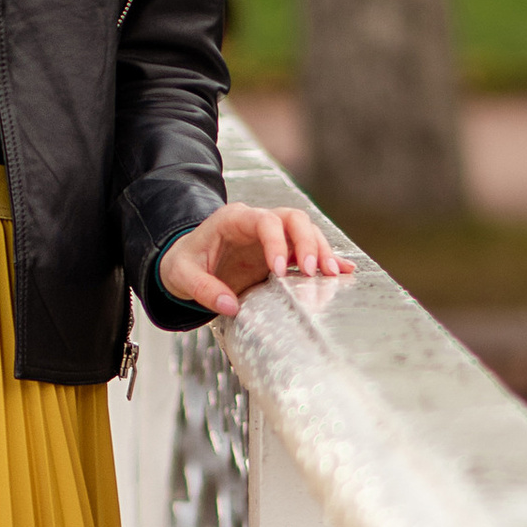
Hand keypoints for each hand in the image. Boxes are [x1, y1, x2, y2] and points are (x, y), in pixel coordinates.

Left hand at [158, 202, 353, 320]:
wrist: (187, 262)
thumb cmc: (184, 263)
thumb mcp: (181, 276)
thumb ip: (203, 289)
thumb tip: (230, 306)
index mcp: (234, 220)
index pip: (264, 221)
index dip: (276, 243)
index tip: (279, 271)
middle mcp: (258, 223)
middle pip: (293, 219)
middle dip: (308, 243)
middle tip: (315, 272)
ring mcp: (272, 236)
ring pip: (306, 232)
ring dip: (321, 251)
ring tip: (331, 276)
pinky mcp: (282, 252)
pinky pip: (308, 250)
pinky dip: (327, 258)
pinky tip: (345, 272)